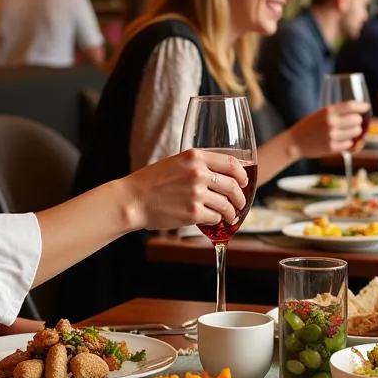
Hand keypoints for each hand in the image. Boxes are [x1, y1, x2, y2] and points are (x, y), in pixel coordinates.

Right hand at [130, 149, 247, 230]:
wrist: (133, 201)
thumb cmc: (152, 183)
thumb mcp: (176, 162)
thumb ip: (198, 165)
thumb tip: (222, 174)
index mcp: (195, 157)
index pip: (231, 163)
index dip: (242, 175)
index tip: (244, 182)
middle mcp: (198, 173)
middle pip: (233, 186)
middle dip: (240, 197)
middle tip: (239, 204)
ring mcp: (196, 194)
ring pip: (226, 205)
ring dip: (231, 212)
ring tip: (229, 216)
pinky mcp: (193, 213)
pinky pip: (215, 218)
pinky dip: (216, 220)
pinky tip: (212, 220)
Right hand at [291, 101, 365, 156]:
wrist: (295, 143)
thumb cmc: (309, 126)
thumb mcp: (320, 113)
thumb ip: (336, 112)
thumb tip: (356, 112)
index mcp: (328, 111)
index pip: (351, 106)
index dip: (362, 106)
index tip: (367, 107)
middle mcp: (331, 122)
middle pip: (357, 119)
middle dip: (357, 121)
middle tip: (354, 123)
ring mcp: (332, 136)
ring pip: (356, 132)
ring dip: (355, 132)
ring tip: (347, 132)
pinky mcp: (332, 148)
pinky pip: (349, 143)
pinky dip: (348, 142)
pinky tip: (341, 140)